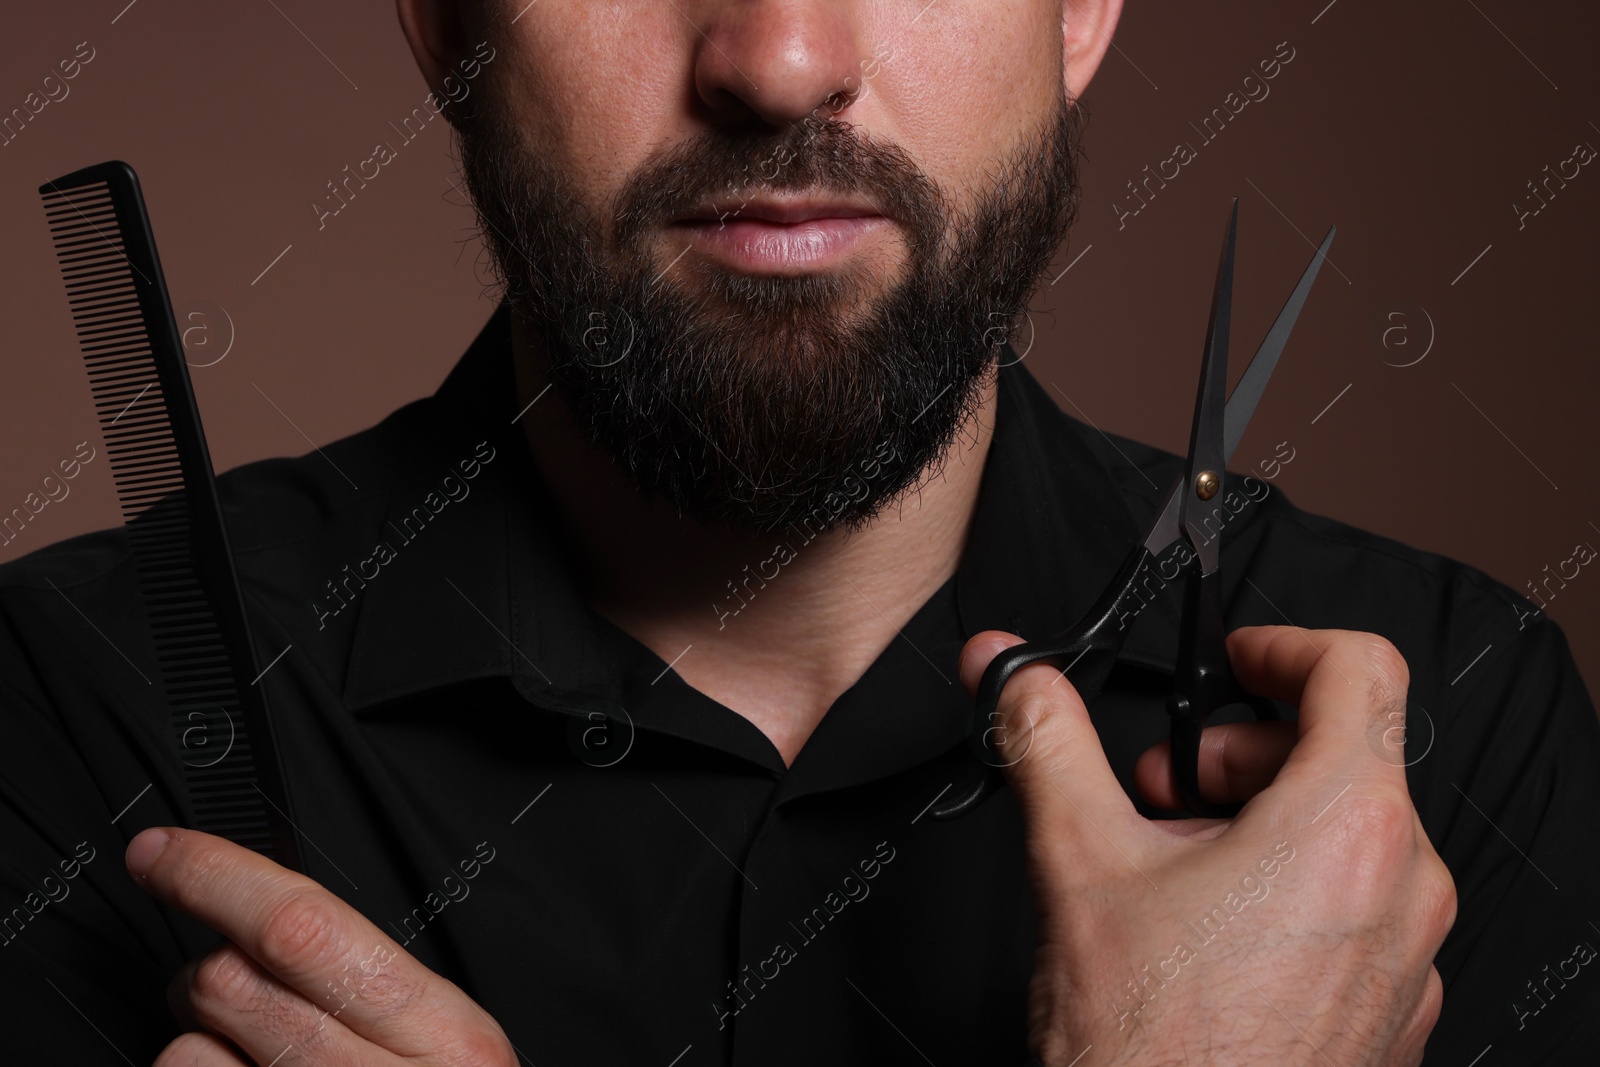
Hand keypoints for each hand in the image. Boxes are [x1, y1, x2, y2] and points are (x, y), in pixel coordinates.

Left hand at [125, 827, 515, 1065]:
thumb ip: (380, 993)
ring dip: (198, 1052)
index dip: (219, 877)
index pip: (305, 929)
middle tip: (229, 989)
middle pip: (233, 983)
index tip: (164, 854)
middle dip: (209, 972)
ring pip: (184, 1057)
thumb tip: (268, 930)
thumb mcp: (451, 1056)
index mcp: (447, 1041)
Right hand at [963, 624, 1454, 1065]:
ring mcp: (1405, 959)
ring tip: (1174, 873)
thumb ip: (1044, 738)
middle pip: (1342, 756)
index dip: (1284, 644)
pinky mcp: (1390, 1012)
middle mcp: (1402, 889)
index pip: (1359, 670)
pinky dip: (1288, 892)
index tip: (1236, 663)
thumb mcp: (1077, 858)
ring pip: (1346, 838)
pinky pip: (1355, 911)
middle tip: (1163, 792)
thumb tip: (1008, 670)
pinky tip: (1209, 937)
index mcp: (1345, 828)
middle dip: (1238, 754)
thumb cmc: (1148, 1045)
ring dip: (1257, 824)